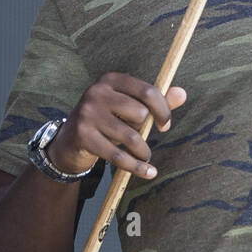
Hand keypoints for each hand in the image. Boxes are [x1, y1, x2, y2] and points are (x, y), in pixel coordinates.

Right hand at [46, 72, 186, 180]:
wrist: (69, 140)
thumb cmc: (107, 119)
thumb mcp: (129, 106)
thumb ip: (156, 100)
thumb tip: (182, 94)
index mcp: (111, 79)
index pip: (148, 92)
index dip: (163, 110)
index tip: (166, 125)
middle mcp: (97, 92)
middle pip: (140, 114)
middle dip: (146, 130)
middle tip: (142, 138)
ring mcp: (87, 113)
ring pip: (131, 137)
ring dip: (143, 151)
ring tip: (144, 155)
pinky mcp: (83, 136)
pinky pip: (118, 156)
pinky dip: (136, 167)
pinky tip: (149, 172)